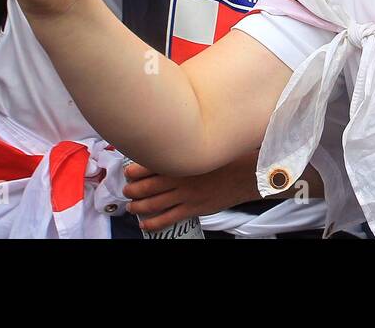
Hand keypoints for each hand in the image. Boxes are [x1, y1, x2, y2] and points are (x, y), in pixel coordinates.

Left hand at [124, 151, 260, 232]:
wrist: (246, 174)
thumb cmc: (227, 159)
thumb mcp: (204, 149)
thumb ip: (186, 151)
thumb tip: (169, 151)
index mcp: (182, 160)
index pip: (148, 166)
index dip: (134, 171)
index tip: (129, 173)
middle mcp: (180, 178)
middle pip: (146, 187)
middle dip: (132, 190)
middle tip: (127, 190)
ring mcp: (186, 195)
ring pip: (152, 204)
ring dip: (137, 207)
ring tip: (131, 206)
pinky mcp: (193, 209)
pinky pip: (167, 219)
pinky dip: (152, 223)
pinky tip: (145, 224)